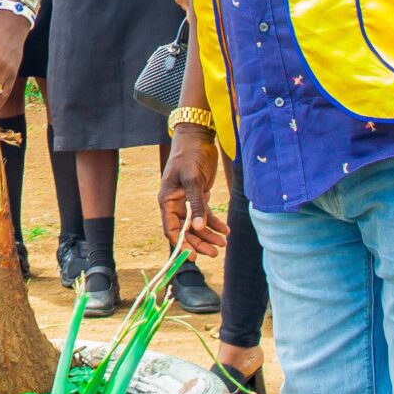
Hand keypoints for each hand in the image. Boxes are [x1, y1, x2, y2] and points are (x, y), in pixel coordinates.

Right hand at [158, 130, 227, 255]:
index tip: (191, 256)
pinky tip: (226, 231)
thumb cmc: (189, 155)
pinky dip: (215, 224)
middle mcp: (175, 203)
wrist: (197, 137)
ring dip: (209, 236)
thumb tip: (199, 228)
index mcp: (167, 200)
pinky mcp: (199, 196)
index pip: (170, 228)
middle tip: (214, 254)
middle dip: (198, 243)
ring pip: (197, 225)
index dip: (180, 244)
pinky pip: (206, 215)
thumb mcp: (193, 179)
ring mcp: (188, 201)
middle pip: (185, 230)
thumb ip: (196, 204)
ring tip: (223, 244)